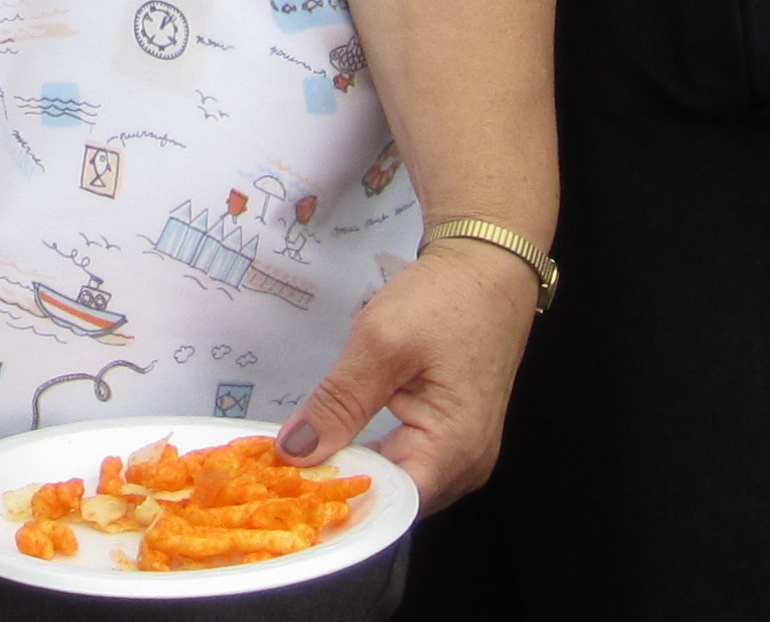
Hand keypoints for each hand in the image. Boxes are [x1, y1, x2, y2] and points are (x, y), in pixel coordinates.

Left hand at [274, 237, 538, 509]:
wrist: (488, 266)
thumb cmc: (443, 300)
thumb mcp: (380, 343)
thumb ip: (337, 404)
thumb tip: (293, 453)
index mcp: (454, 450)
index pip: (388, 504)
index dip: (336, 498)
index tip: (286, 486)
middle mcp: (466, 467)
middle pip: (394, 500)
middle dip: (340, 486)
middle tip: (281, 470)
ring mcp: (465, 455)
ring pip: (399, 484)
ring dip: (355, 471)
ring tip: (301, 457)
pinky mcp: (456, 439)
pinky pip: (409, 463)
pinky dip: (374, 456)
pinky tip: (339, 442)